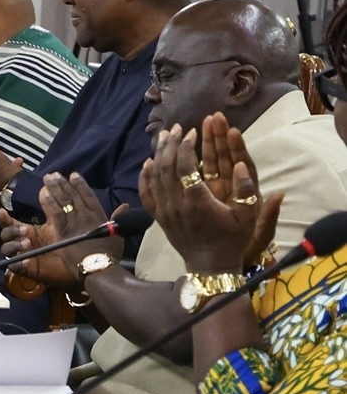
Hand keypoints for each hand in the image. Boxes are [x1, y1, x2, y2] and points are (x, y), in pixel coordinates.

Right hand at [0, 209, 77, 288]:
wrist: (82, 264)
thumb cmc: (69, 243)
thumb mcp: (60, 224)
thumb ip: (52, 208)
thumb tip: (46, 189)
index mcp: (28, 231)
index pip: (10, 223)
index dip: (4, 218)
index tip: (3, 211)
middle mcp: (22, 242)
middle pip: (5, 234)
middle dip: (12, 230)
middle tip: (26, 230)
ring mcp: (23, 256)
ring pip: (6, 250)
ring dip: (14, 245)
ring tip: (27, 243)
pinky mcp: (27, 270)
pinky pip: (15, 267)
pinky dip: (18, 264)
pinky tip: (27, 261)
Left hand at [38, 171, 122, 277]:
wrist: (99, 268)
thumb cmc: (110, 254)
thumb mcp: (118, 233)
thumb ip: (117, 217)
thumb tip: (125, 205)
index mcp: (99, 215)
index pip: (88, 195)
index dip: (80, 184)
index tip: (73, 174)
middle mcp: (85, 216)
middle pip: (73, 195)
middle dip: (63, 183)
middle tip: (54, 174)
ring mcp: (73, 223)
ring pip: (63, 201)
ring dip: (54, 188)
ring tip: (47, 178)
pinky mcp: (62, 232)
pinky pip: (55, 214)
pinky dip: (49, 203)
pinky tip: (43, 194)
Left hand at [140, 120, 282, 273]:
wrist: (210, 265)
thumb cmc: (232, 240)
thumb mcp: (248, 217)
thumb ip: (247, 189)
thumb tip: (242, 163)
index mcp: (198, 201)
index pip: (185, 166)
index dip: (187, 146)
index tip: (192, 132)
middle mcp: (176, 204)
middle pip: (167, 166)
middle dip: (171, 144)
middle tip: (177, 128)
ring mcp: (164, 211)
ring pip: (154, 176)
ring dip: (158, 154)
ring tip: (164, 136)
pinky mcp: (157, 217)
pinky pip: (146, 193)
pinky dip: (145, 175)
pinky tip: (148, 162)